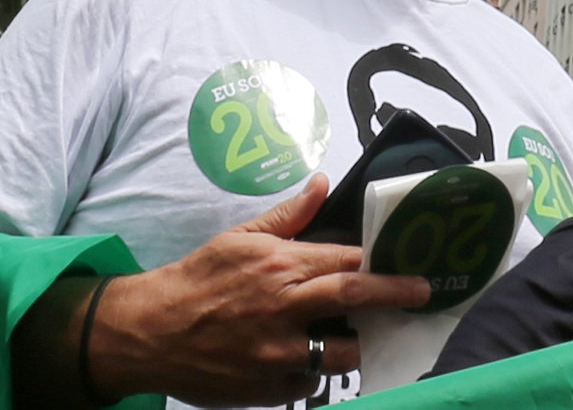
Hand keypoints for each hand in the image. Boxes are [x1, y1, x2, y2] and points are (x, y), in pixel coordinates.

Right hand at [84, 174, 433, 407]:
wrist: (150, 331)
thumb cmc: (197, 279)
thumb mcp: (239, 237)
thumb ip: (288, 217)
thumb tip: (321, 183)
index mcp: (280, 266)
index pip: (346, 260)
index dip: (379, 262)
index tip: (407, 262)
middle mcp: (285, 308)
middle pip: (355, 299)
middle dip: (396, 295)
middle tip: (422, 294)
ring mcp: (278, 353)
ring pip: (341, 353)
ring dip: (356, 345)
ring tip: (361, 337)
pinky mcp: (268, 388)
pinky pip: (308, 382)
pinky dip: (312, 371)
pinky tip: (303, 359)